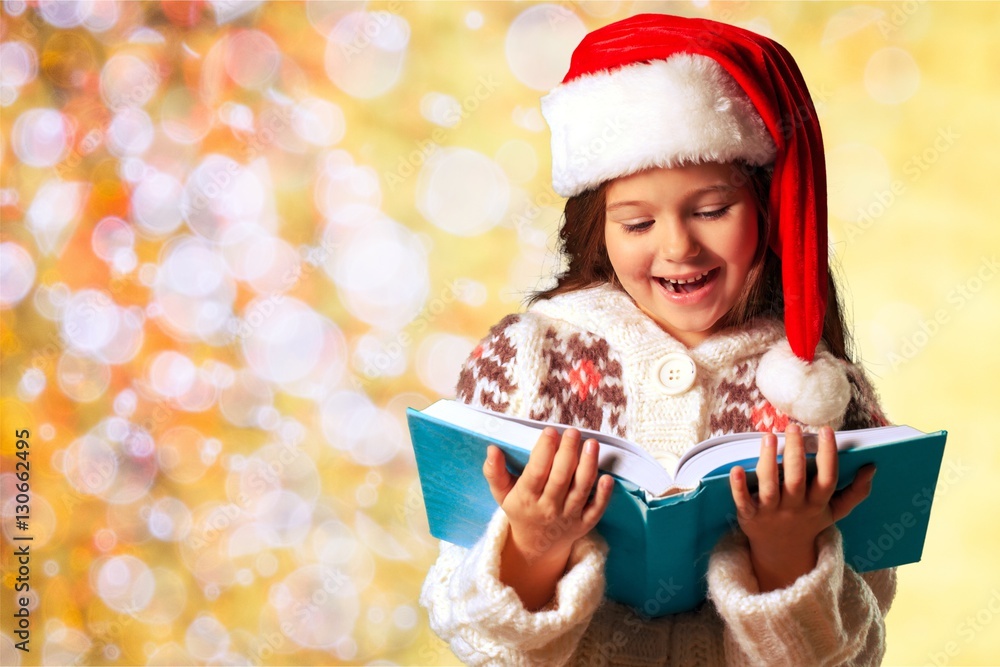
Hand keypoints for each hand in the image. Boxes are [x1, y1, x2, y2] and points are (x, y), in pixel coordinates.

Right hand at [483, 427, 613, 608]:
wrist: (536, 545)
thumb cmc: (520, 510)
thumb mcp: (501, 493)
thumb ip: (494, 471)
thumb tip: (492, 449)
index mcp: (526, 498)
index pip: (536, 473)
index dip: (544, 451)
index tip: (550, 431)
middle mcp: (548, 508)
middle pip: (560, 478)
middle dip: (568, 452)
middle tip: (573, 431)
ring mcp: (568, 517)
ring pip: (580, 489)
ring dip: (588, 465)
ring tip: (592, 443)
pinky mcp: (584, 524)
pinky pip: (596, 510)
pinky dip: (603, 495)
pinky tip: (608, 477)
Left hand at [729, 424, 875, 591]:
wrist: (781, 553)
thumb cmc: (809, 523)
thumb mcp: (835, 511)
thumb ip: (855, 492)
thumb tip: (872, 467)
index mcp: (817, 504)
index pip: (827, 478)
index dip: (828, 455)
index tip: (826, 430)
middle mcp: (795, 507)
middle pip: (797, 479)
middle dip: (796, 453)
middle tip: (793, 427)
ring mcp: (771, 512)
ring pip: (770, 486)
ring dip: (769, 461)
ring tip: (769, 436)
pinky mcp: (750, 516)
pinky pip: (744, 501)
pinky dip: (739, 487)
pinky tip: (736, 469)